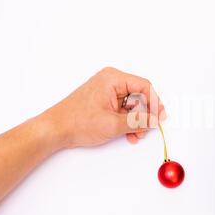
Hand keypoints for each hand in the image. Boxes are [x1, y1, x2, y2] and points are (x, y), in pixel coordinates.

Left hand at [40, 67, 164, 148]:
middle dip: (144, 115)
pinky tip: (128, 134)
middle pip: (139, 96)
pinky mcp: (104, 102)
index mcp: (113, 78)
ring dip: (136, 122)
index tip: (159, 117)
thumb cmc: (77, 121)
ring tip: (135, 135)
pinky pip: (122, 110)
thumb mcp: (113, 124)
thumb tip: (155, 119)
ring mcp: (107, 92)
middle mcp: (111, 82)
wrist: (55, 130)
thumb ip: (138, 121)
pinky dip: (127, 122)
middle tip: (146, 129)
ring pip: (132, 105)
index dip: (155, 102)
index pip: (144, 86)